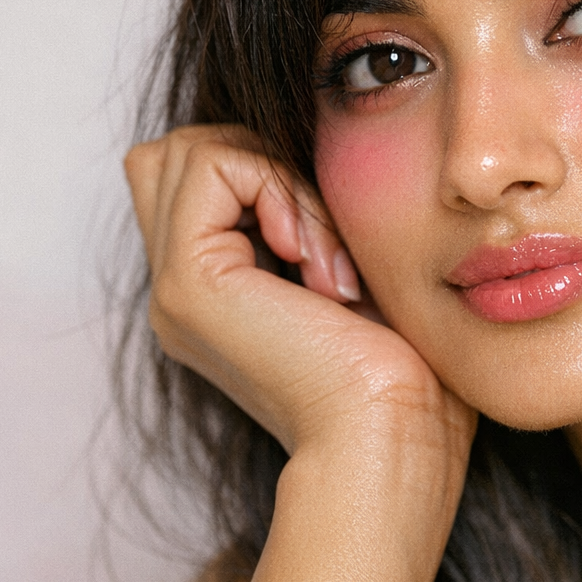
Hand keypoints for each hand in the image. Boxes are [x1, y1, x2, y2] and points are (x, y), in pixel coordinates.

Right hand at [123, 124, 473, 457]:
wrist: (395, 434)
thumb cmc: (405, 367)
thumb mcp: (358, 267)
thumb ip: (317, 218)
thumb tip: (307, 147)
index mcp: (219, 292)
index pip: (204, 173)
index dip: (271, 172)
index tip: (338, 248)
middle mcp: (184, 290)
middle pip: (182, 153)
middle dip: (265, 163)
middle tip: (323, 244)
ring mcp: (176, 288)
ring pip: (192, 147)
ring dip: (278, 177)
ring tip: (323, 258)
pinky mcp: (189, 283)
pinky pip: (214, 162)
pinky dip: (277, 188)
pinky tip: (314, 261)